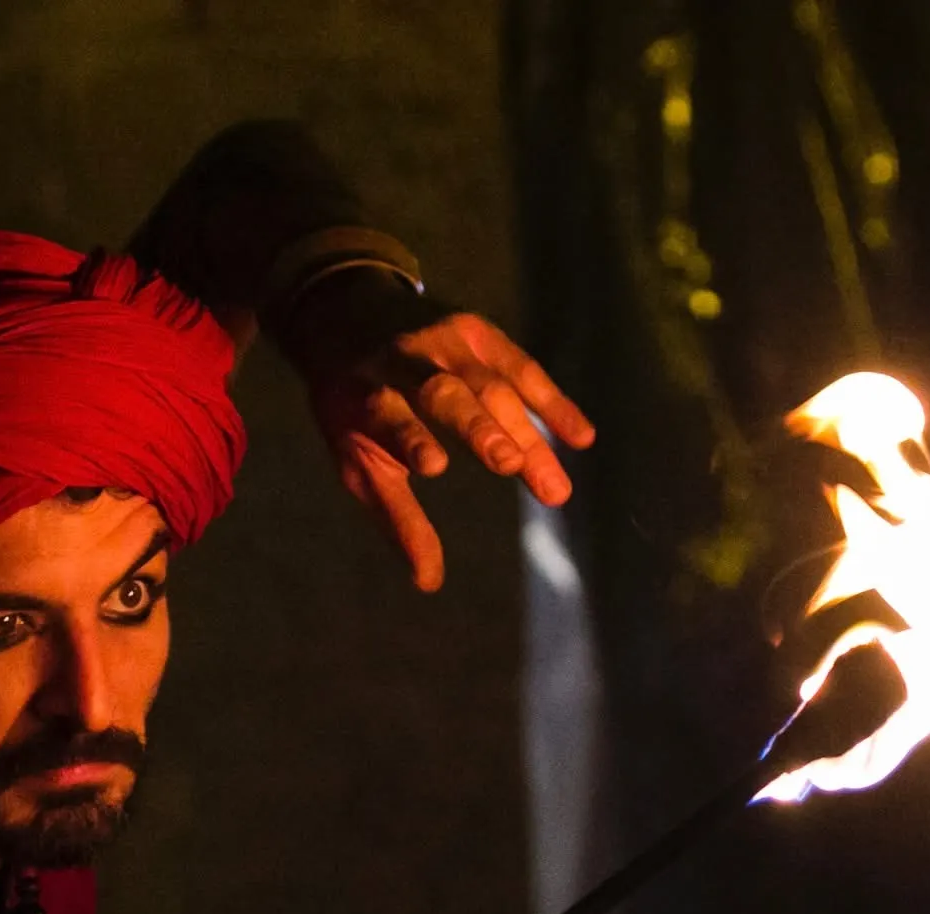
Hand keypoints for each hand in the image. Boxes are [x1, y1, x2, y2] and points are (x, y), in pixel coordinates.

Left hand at [280, 269, 594, 591]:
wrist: (348, 315)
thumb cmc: (355, 408)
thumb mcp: (358, 460)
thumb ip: (396, 517)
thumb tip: (429, 582)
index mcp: (367, 393)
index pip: (390, 416)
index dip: (411, 438)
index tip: (432, 467)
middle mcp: (407, 360)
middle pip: (448, 394)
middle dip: (479, 427)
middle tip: (510, 465)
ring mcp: (446, 340)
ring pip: (494, 388)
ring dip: (527, 437)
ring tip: (555, 490)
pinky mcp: (479, 331)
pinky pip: (523, 369)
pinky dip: (552, 402)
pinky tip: (581, 437)